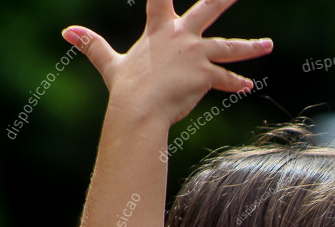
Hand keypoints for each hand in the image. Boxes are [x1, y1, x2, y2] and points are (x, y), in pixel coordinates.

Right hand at [62, 0, 271, 125]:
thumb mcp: (110, 64)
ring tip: (268, 45)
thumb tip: (67, 32)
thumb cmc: (125, 89)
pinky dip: (237, 83)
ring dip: (251, 47)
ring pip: (230, 48)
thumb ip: (92, 45)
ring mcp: (195, 55)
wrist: (139, 110)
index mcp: (159, 29)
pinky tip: (248, 85)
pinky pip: (226, 79)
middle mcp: (181, 37)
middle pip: (209, 9)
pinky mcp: (205, 75)